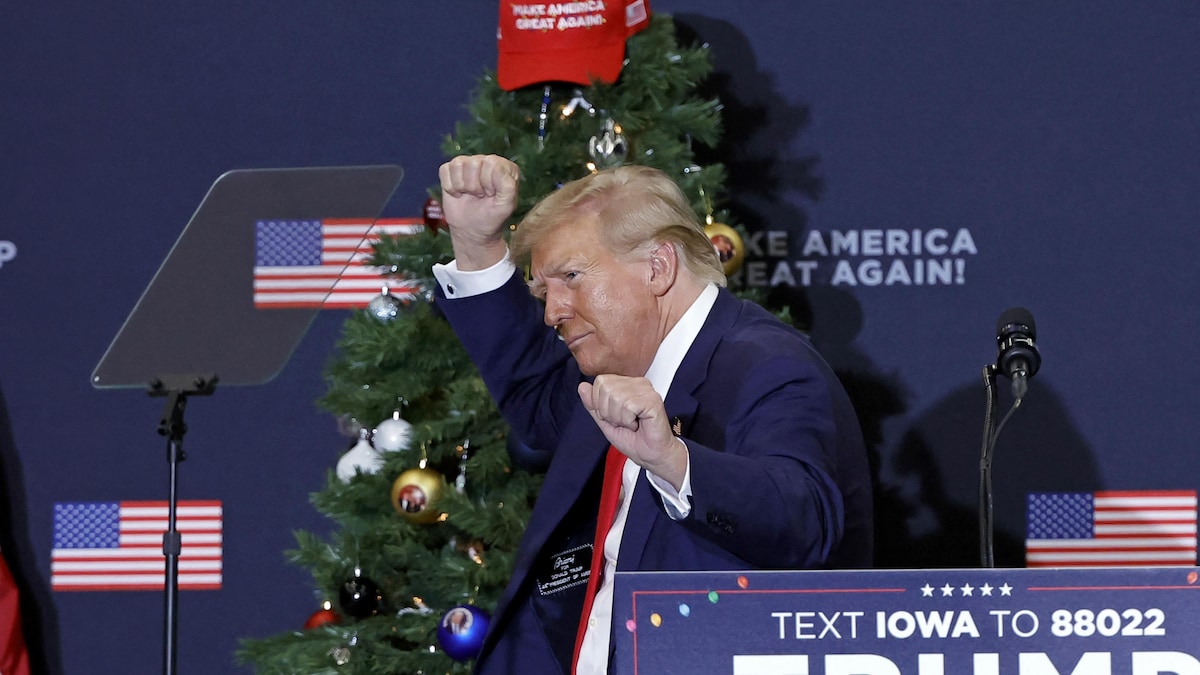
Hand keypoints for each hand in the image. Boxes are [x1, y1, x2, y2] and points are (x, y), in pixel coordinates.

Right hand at [438, 154, 519, 269]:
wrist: (472, 231)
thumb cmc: (492, 217)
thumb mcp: (506, 206)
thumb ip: (508, 186)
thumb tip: (496, 165)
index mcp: (504, 167)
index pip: (491, 163)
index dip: (489, 183)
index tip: (491, 195)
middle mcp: (486, 161)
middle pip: (473, 163)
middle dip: (474, 186)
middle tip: (480, 196)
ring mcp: (468, 164)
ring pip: (458, 164)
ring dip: (462, 186)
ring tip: (470, 195)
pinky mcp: (451, 171)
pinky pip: (445, 170)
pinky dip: (450, 187)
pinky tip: (458, 194)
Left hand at [578, 376, 687, 489]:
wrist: (651, 455)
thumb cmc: (633, 439)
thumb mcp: (605, 422)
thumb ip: (593, 405)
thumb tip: (582, 386)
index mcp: (626, 384)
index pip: (600, 381)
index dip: (600, 404)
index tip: (615, 417)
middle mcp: (637, 383)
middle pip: (605, 388)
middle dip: (608, 411)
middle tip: (623, 422)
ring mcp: (646, 389)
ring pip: (615, 397)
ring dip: (619, 418)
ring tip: (631, 424)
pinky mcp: (652, 399)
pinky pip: (628, 406)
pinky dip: (628, 421)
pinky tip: (638, 424)